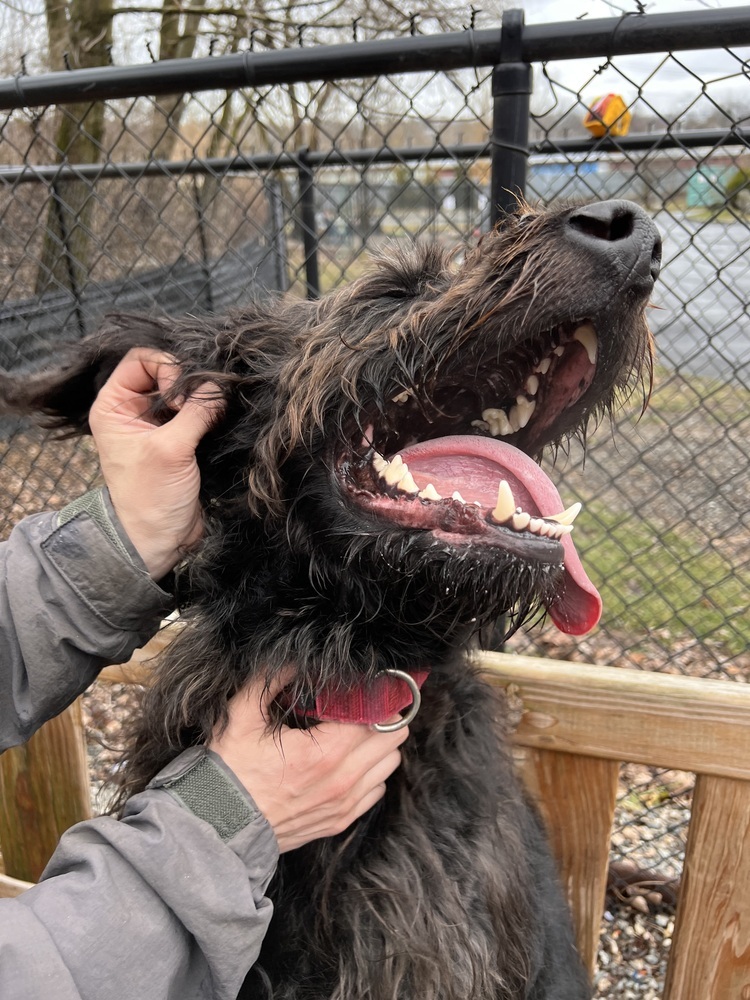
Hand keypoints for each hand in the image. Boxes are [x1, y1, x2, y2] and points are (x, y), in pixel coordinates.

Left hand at [88, 348, 222, 580]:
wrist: (159, 540)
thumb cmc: (150, 497)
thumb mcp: (170, 450)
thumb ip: (196, 411)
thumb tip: (222, 385)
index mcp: (115, 406)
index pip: (142, 358)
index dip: (167, 368)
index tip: (180, 401)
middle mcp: (135, 410)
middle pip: (168, 370)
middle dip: (191, 383)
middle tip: (202, 409)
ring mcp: (160, 424)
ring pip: (188, 391)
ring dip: (205, 399)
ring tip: (214, 417)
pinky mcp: (183, 438)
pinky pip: (200, 411)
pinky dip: (213, 413)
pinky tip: (221, 423)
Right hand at [208, 676, 408, 852]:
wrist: (218, 826)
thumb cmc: (230, 769)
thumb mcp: (243, 716)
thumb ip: (271, 679)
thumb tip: (294, 656)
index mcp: (322, 753)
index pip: (376, 718)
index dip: (374, 698)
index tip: (367, 687)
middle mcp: (341, 781)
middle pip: (392, 739)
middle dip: (382, 717)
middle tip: (363, 705)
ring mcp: (343, 804)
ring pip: (389, 764)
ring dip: (380, 745)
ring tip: (356, 731)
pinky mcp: (340, 820)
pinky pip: (377, 790)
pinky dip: (372, 772)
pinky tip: (349, 760)